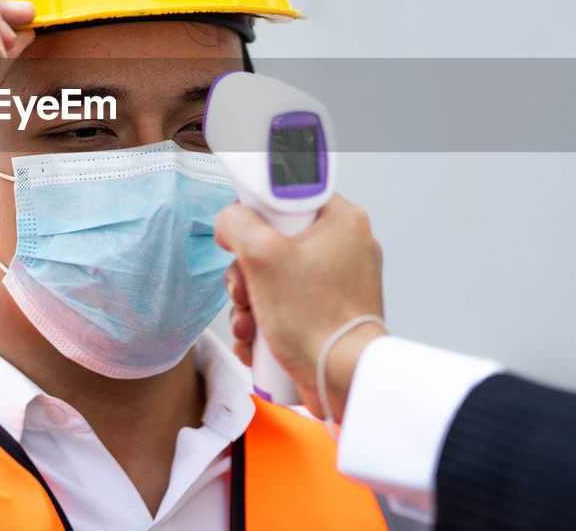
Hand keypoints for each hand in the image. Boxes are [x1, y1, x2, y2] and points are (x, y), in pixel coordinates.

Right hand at [215, 195, 386, 419]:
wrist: (343, 380)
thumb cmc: (317, 322)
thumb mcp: (263, 257)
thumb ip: (238, 223)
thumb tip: (230, 221)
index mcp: (342, 221)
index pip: (288, 196)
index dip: (258, 215)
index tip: (246, 237)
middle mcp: (345, 247)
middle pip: (274, 242)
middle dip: (247, 275)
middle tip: (245, 291)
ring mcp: (337, 283)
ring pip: (274, 278)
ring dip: (249, 304)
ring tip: (250, 327)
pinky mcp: (328, 312)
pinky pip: (286, 304)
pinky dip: (266, 322)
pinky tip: (257, 341)